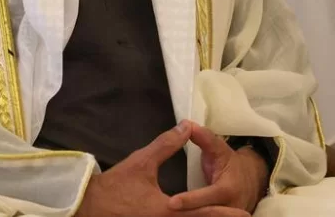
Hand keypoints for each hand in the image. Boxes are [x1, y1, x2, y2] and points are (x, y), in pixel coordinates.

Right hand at [75, 121, 250, 216]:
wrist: (90, 205)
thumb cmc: (116, 185)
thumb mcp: (142, 162)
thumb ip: (166, 144)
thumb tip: (185, 127)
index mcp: (169, 210)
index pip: (204, 211)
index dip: (224, 212)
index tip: (243, 212)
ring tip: (219, 214)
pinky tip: (186, 215)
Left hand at [168, 123, 268, 212]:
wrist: (253, 180)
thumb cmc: (230, 163)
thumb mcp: (219, 148)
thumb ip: (204, 138)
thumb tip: (187, 124)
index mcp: (227, 190)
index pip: (207, 197)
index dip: (190, 200)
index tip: (171, 202)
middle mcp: (230, 209)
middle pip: (205, 214)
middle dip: (186, 214)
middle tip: (164, 209)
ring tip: (164, 216)